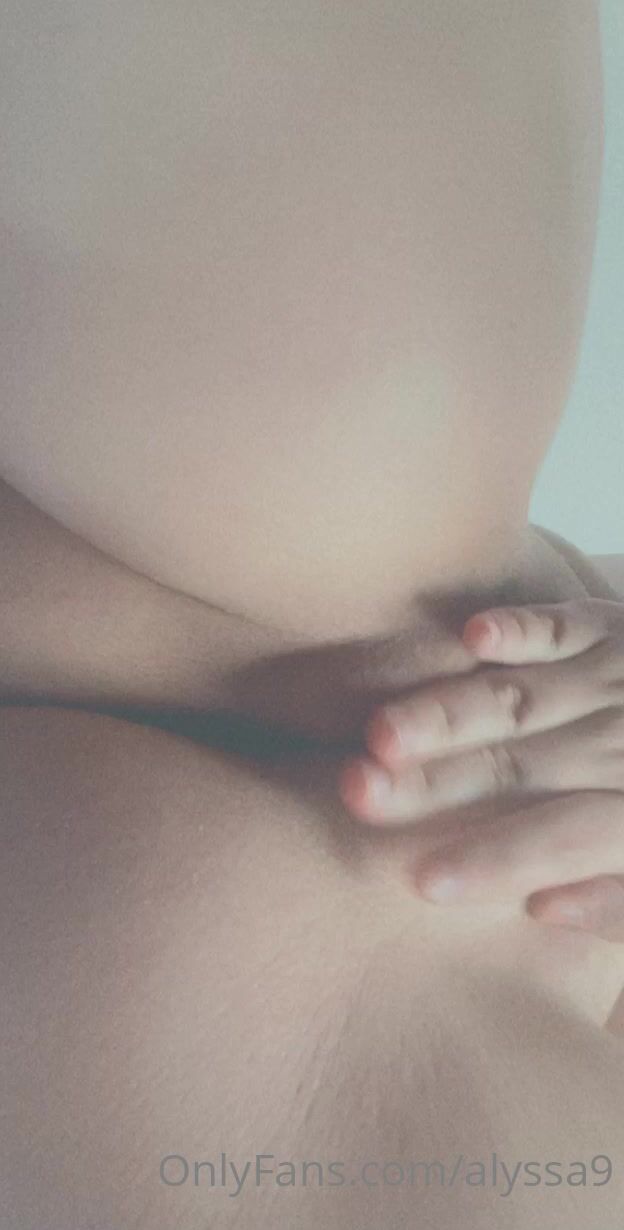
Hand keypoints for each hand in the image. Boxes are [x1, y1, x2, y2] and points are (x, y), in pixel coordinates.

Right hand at [339, 598, 623, 941]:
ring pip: (523, 699)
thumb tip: (542, 907)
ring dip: (451, 713)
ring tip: (381, 733)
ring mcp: (618, 678)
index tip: (422, 882)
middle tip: (360, 794)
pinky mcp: (611, 629)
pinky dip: (523, 628)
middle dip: (437, 784)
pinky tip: (473, 635)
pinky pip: (564, 626)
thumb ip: (621, 906)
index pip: (567, 836)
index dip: (497, 859)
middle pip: (522, 766)